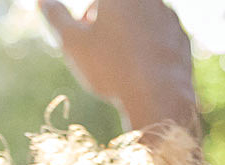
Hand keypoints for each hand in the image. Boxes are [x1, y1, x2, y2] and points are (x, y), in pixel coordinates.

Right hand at [40, 0, 200, 141]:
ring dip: (128, 40)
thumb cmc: (111, 67)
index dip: (87, 20)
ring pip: (142, 24)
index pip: (97, 4)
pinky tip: (139, 75)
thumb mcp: (72, 43)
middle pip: (121, 9)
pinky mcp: (182, 38)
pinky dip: (148, 53)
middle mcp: (149, 0)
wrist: (158, 95)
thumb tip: (43, 1)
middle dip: (108, 28)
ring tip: (120, 68)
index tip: (86, 38)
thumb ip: (55, 18)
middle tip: (99, 55)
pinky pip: (159, 41)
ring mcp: (169, 18)